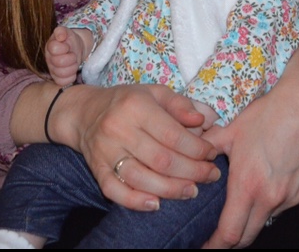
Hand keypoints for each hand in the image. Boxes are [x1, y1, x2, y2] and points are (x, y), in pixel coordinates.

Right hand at [45, 25, 91, 85]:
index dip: (64, 48)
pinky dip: (71, 77)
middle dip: (70, 58)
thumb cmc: (69, 40)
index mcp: (50, 46)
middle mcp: (49, 59)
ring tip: (74, 63)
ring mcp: (52, 70)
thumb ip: (61, 31)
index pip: (54, 49)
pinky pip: (63, 82)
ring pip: (61, 73)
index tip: (67, 46)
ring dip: (72, 68)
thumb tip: (60, 36)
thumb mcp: (66, 32)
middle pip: (59, 62)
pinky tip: (73, 71)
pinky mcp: (57, 79)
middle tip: (73, 55)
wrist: (75, 48)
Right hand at [49, 82, 220, 210]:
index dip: (197, 148)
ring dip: (171, 190)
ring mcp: (106, 151)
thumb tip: (206, 121)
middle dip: (192, 171)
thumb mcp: (155, 93)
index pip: (173, 134)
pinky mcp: (96, 169)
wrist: (85, 112)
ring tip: (192, 191)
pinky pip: (115, 191)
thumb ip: (181, 105)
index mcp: (136, 106)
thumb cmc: (128, 102)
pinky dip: (135, 201)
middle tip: (211, 175)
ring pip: (141, 178)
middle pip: (161, 159)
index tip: (212, 153)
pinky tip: (156, 204)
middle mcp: (119, 128)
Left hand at [201, 43, 298, 248]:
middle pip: (248, 235)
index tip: (204, 246)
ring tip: (251, 187)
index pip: (229, 234)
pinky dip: (276, 198)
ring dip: (256, 212)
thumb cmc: (268, 114)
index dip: (214, 245)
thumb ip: (208, 149)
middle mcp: (273, 198)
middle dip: (232, 238)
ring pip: (268, 217)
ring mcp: (294, 198)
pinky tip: (273, 175)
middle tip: (220, 231)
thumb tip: (192, 159)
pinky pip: (287, 204)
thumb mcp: (231, 130)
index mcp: (248, 185)